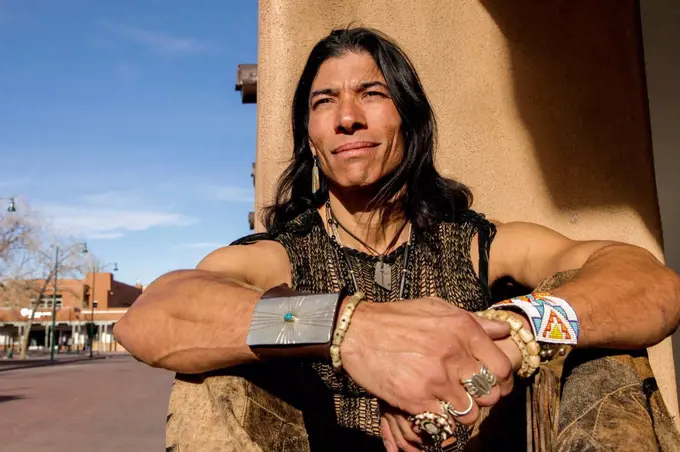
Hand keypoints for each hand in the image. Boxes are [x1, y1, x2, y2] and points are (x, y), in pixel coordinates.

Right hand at [377, 321, 524, 451]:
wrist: (356, 330)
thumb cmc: (396, 318)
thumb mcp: (436, 308)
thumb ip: (473, 320)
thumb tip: (503, 331)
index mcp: (462, 329)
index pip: (502, 367)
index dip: (501, 380)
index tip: (492, 383)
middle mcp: (453, 353)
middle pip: (490, 394)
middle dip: (483, 398)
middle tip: (470, 394)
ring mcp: (435, 378)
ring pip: (469, 413)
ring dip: (461, 412)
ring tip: (448, 402)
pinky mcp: (416, 398)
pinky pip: (444, 421)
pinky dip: (440, 419)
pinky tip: (430, 407)